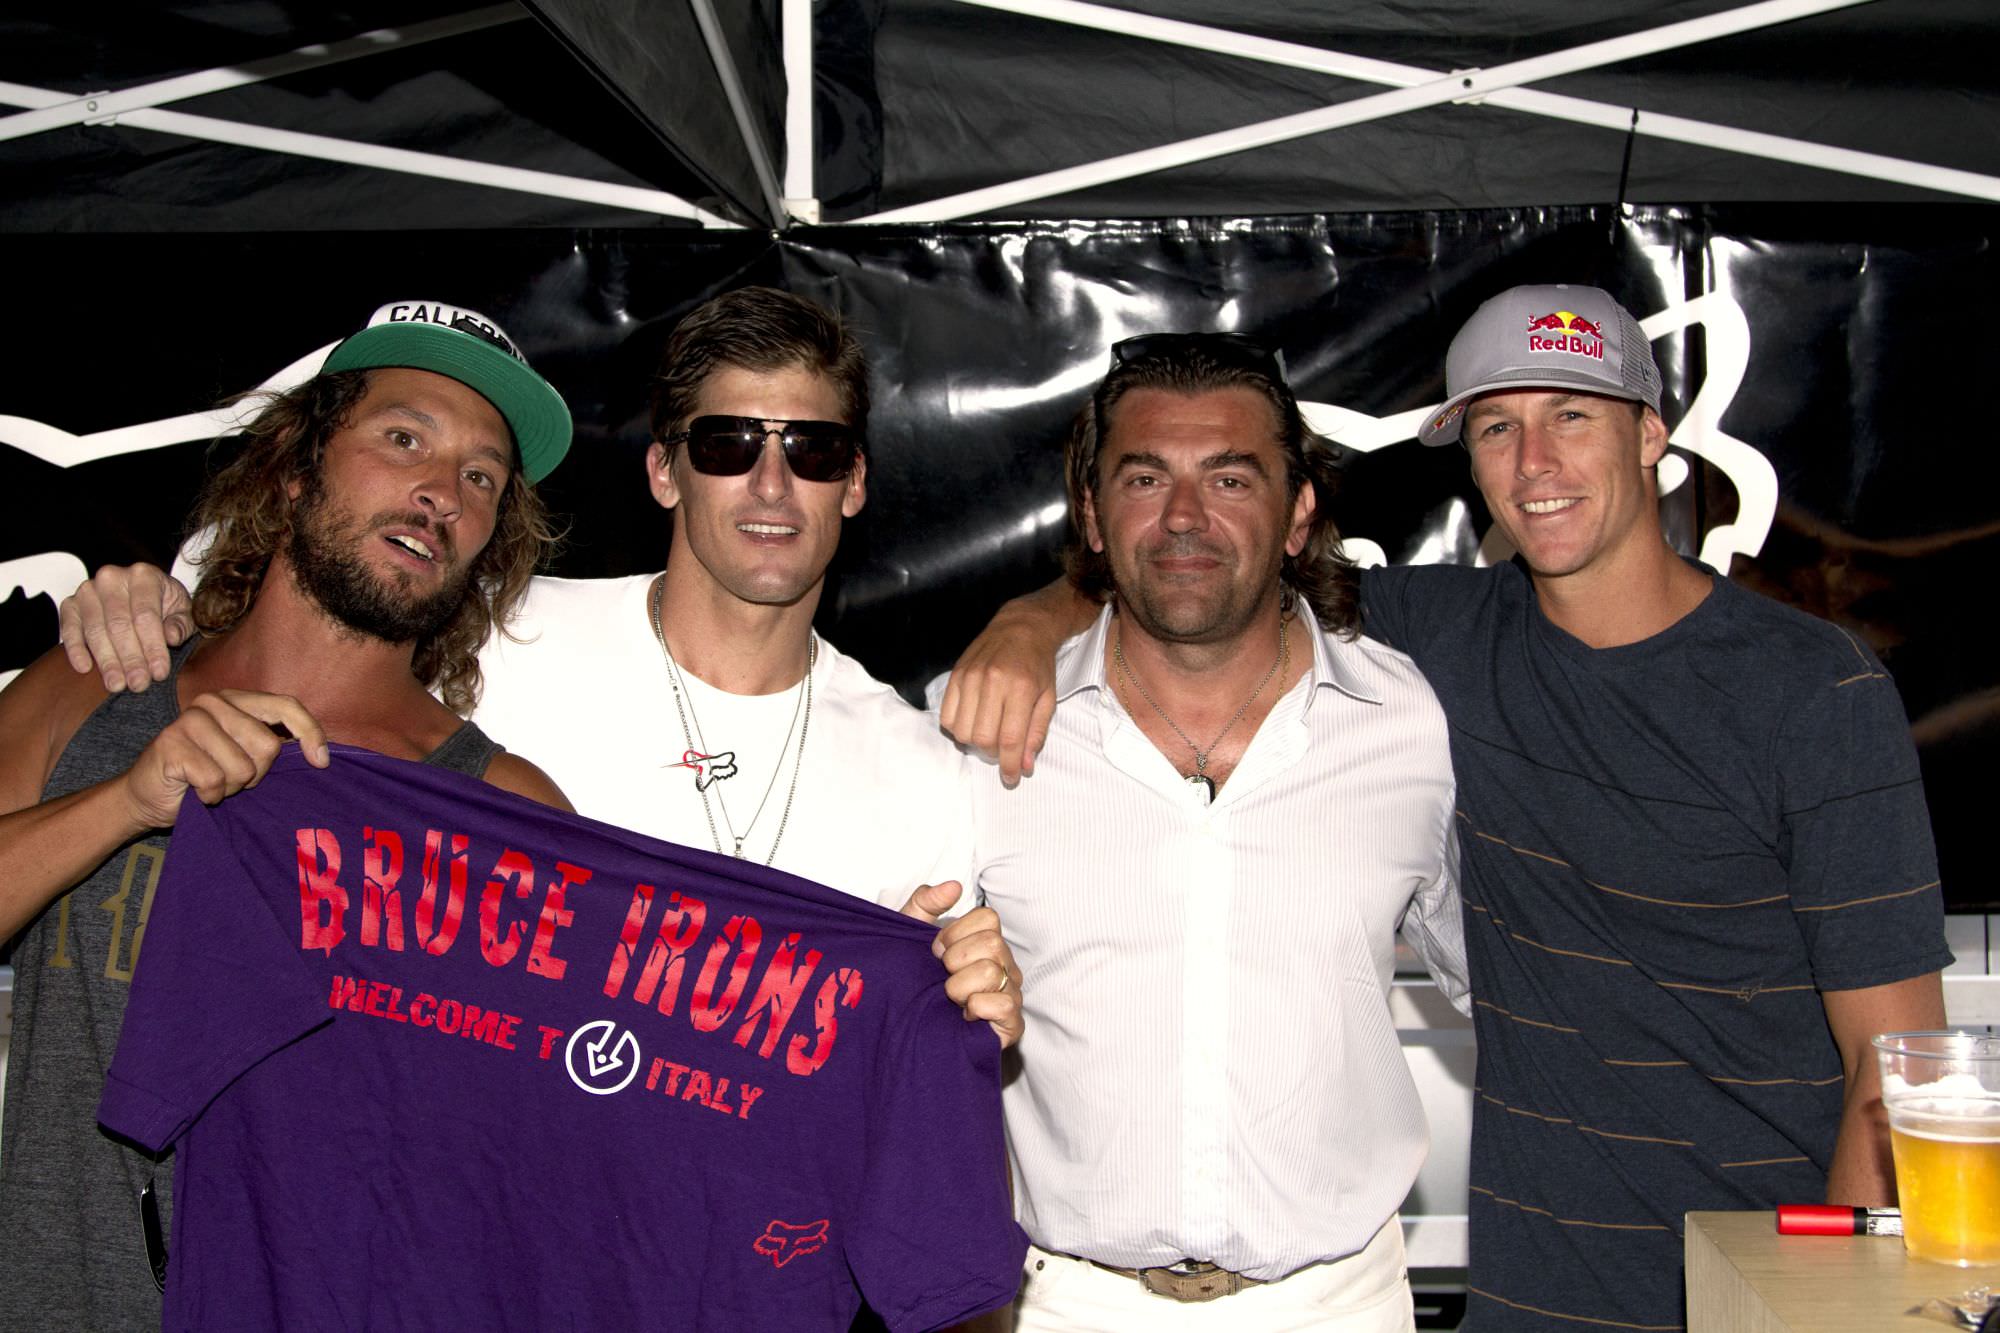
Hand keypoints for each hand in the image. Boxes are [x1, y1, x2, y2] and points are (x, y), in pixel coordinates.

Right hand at [59, 563, 192, 693]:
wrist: (144, 593)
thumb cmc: (167, 605)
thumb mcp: (183, 612)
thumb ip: (181, 624)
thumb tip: (172, 637)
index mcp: (145, 575)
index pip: (146, 616)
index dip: (152, 647)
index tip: (159, 673)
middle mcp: (112, 577)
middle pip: (119, 624)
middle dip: (130, 659)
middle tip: (138, 684)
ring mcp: (88, 590)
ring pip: (95, 629)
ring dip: (106, 660)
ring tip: (116, 684)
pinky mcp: (71, 603)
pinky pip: (69, 627)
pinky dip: (75, 649)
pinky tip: (85, 668)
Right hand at [122, 690, 329, 828]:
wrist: (147, 798)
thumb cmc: (203, 777)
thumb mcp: (245, 756)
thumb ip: (272, 745)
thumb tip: (321, 755)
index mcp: (236, 700)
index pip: (287, 706)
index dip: (310, 733)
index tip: (321, 762)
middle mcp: (213, 702)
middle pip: (267, 746)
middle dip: (255, 775)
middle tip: (230, 779)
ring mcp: (190, 720)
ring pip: (242, 768)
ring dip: (230, 788)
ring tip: (210, 783)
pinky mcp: (171, 744)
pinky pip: (215, 781)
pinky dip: (209, 796)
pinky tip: (194, 791)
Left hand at [898, 881, 1023, 1048]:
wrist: (903, 1029)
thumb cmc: (911, 980)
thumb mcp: (908, 935)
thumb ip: (925, 903)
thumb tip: (953, 885)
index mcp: (985, 941)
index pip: (988, 918)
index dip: (955, 934)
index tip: (936, 952)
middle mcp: (1005, 964)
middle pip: (993, 944)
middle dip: (955, 961)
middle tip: (942, 977)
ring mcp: (1011, 993)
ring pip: (994, 973)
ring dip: (959, 988)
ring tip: (950, 999)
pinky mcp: (1012, 1024)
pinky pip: (1003, 1006)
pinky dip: (976, 1009)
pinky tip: (964, 1016)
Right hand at [938, 606, 1060, 788]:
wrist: (1020, 628)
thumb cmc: (1038, 665)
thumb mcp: (1048, 699)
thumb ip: (1036, 733)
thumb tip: (1025, 766)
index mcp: (1021, 688)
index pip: (1010, 739)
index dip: (1010, 765)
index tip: (1011, 778)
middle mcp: (992, 681)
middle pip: (983, 738)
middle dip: (992, 755)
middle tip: (1002, 751)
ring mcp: (970, 677)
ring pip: (962, 731)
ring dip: (974, 743)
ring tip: (988, 735)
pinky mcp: (955, 675)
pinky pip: (946, 716)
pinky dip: (957, 729)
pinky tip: (972, 723)